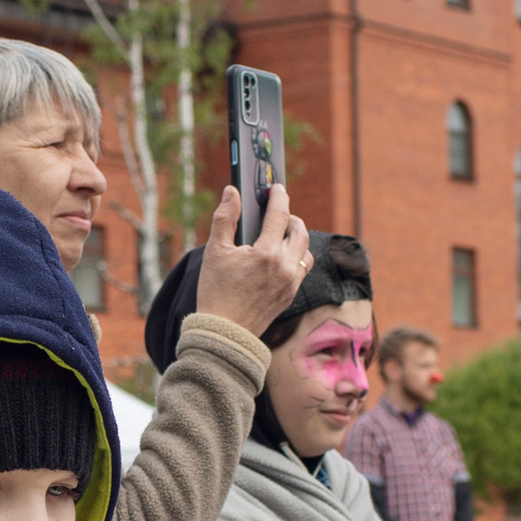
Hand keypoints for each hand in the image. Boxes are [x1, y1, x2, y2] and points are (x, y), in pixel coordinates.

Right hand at [192, 181, 313, 340]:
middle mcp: (284, 267)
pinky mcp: (290, 295)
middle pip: (299, 232)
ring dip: (297, 239)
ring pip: (305, 252)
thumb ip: (225, 218)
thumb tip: (232, 192)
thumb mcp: (215, 252)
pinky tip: (281, 257)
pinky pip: (302, 270)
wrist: (224, 333)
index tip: (276, 187)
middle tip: (280, 212)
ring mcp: (290, 283)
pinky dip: (296, 257)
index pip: (279, 215)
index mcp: (265, 253)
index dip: (278, 197)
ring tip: (283, 235)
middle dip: (291, 218)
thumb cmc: (215, 292)